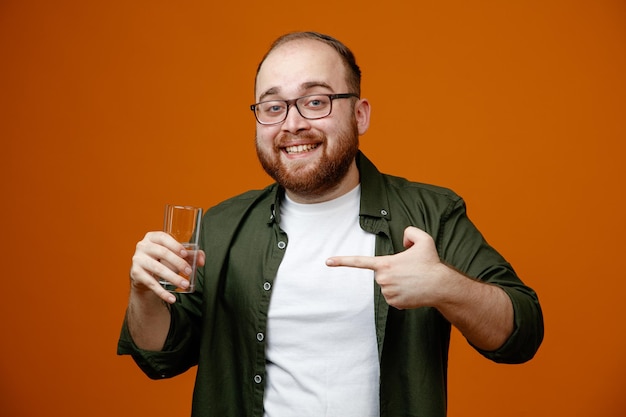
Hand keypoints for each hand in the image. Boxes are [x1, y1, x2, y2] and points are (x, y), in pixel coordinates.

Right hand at [129, 231, 205, 303]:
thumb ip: (190, 255)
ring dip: (173, 278)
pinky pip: (151, 283)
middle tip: (189, 272)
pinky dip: (162, 292)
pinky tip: (172, 298)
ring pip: (157, 269)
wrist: (144, 274)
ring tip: (185, 284)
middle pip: (162, 253)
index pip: (163, 238)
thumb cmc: (162, 260)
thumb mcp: (175, 254)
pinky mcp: (136, 273)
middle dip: (178, 263)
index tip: (185, 254)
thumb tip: (202, 259)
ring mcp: (138, 260)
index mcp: (152, 237)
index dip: (175, 245)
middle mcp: (142, 246)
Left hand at [326, 226, 445, 308]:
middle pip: (382, 273)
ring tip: (413, 280)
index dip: (342, 261)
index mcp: (385, 264)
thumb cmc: (431, 263)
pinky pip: (393, 296)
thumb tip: (402, 240)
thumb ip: (410, 231)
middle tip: (410, 270)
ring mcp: (387, 293)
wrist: (440, 286)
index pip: (359, 262)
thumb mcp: (423, 239)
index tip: (328, 262)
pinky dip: (402, 293)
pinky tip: (413, 290)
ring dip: (398, 282)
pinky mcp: (394, 303)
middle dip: (393, 270)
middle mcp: (383, 279)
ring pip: (388, 285)